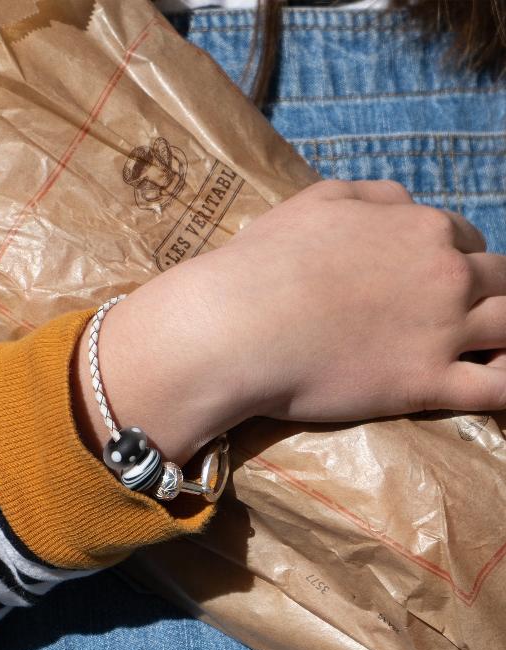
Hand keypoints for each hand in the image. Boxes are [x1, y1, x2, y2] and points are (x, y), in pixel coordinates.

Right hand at [72, 178, 505, 465]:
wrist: (237, 327)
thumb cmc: (265, 263)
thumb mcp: (318, 200)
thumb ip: (371, 197)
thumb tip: (400, 204)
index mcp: (419, 227)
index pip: (462, 238)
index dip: (452, 258)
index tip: (433, 280)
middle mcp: (445, 274)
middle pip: (500, 278)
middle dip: (490, 292)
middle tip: (466, 314)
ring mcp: (442, 331)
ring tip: (497, 348)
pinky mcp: (425, 383)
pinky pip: (497, 387)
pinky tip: (503, 381)